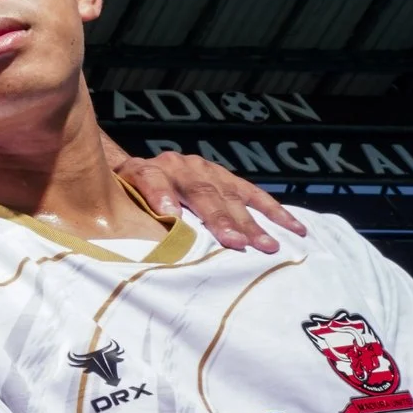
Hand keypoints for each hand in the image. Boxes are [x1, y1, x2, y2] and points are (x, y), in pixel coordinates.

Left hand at [109, 146, 301, 252]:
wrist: (137, 168)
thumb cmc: (127, 191)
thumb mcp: (119, 194)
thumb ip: (135, 203)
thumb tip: (164, 218)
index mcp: (149, 170)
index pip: (154, 183)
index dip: (163, 197)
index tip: (174, 217)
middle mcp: (182, 167)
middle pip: (203, 193)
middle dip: (222, 220)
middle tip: (239, 244)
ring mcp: (208, 171)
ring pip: (231, 197)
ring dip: (251, 222)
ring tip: (268, 245)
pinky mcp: (228, 178)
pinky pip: (254, 195)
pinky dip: (274, 211)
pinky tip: (293, 227)